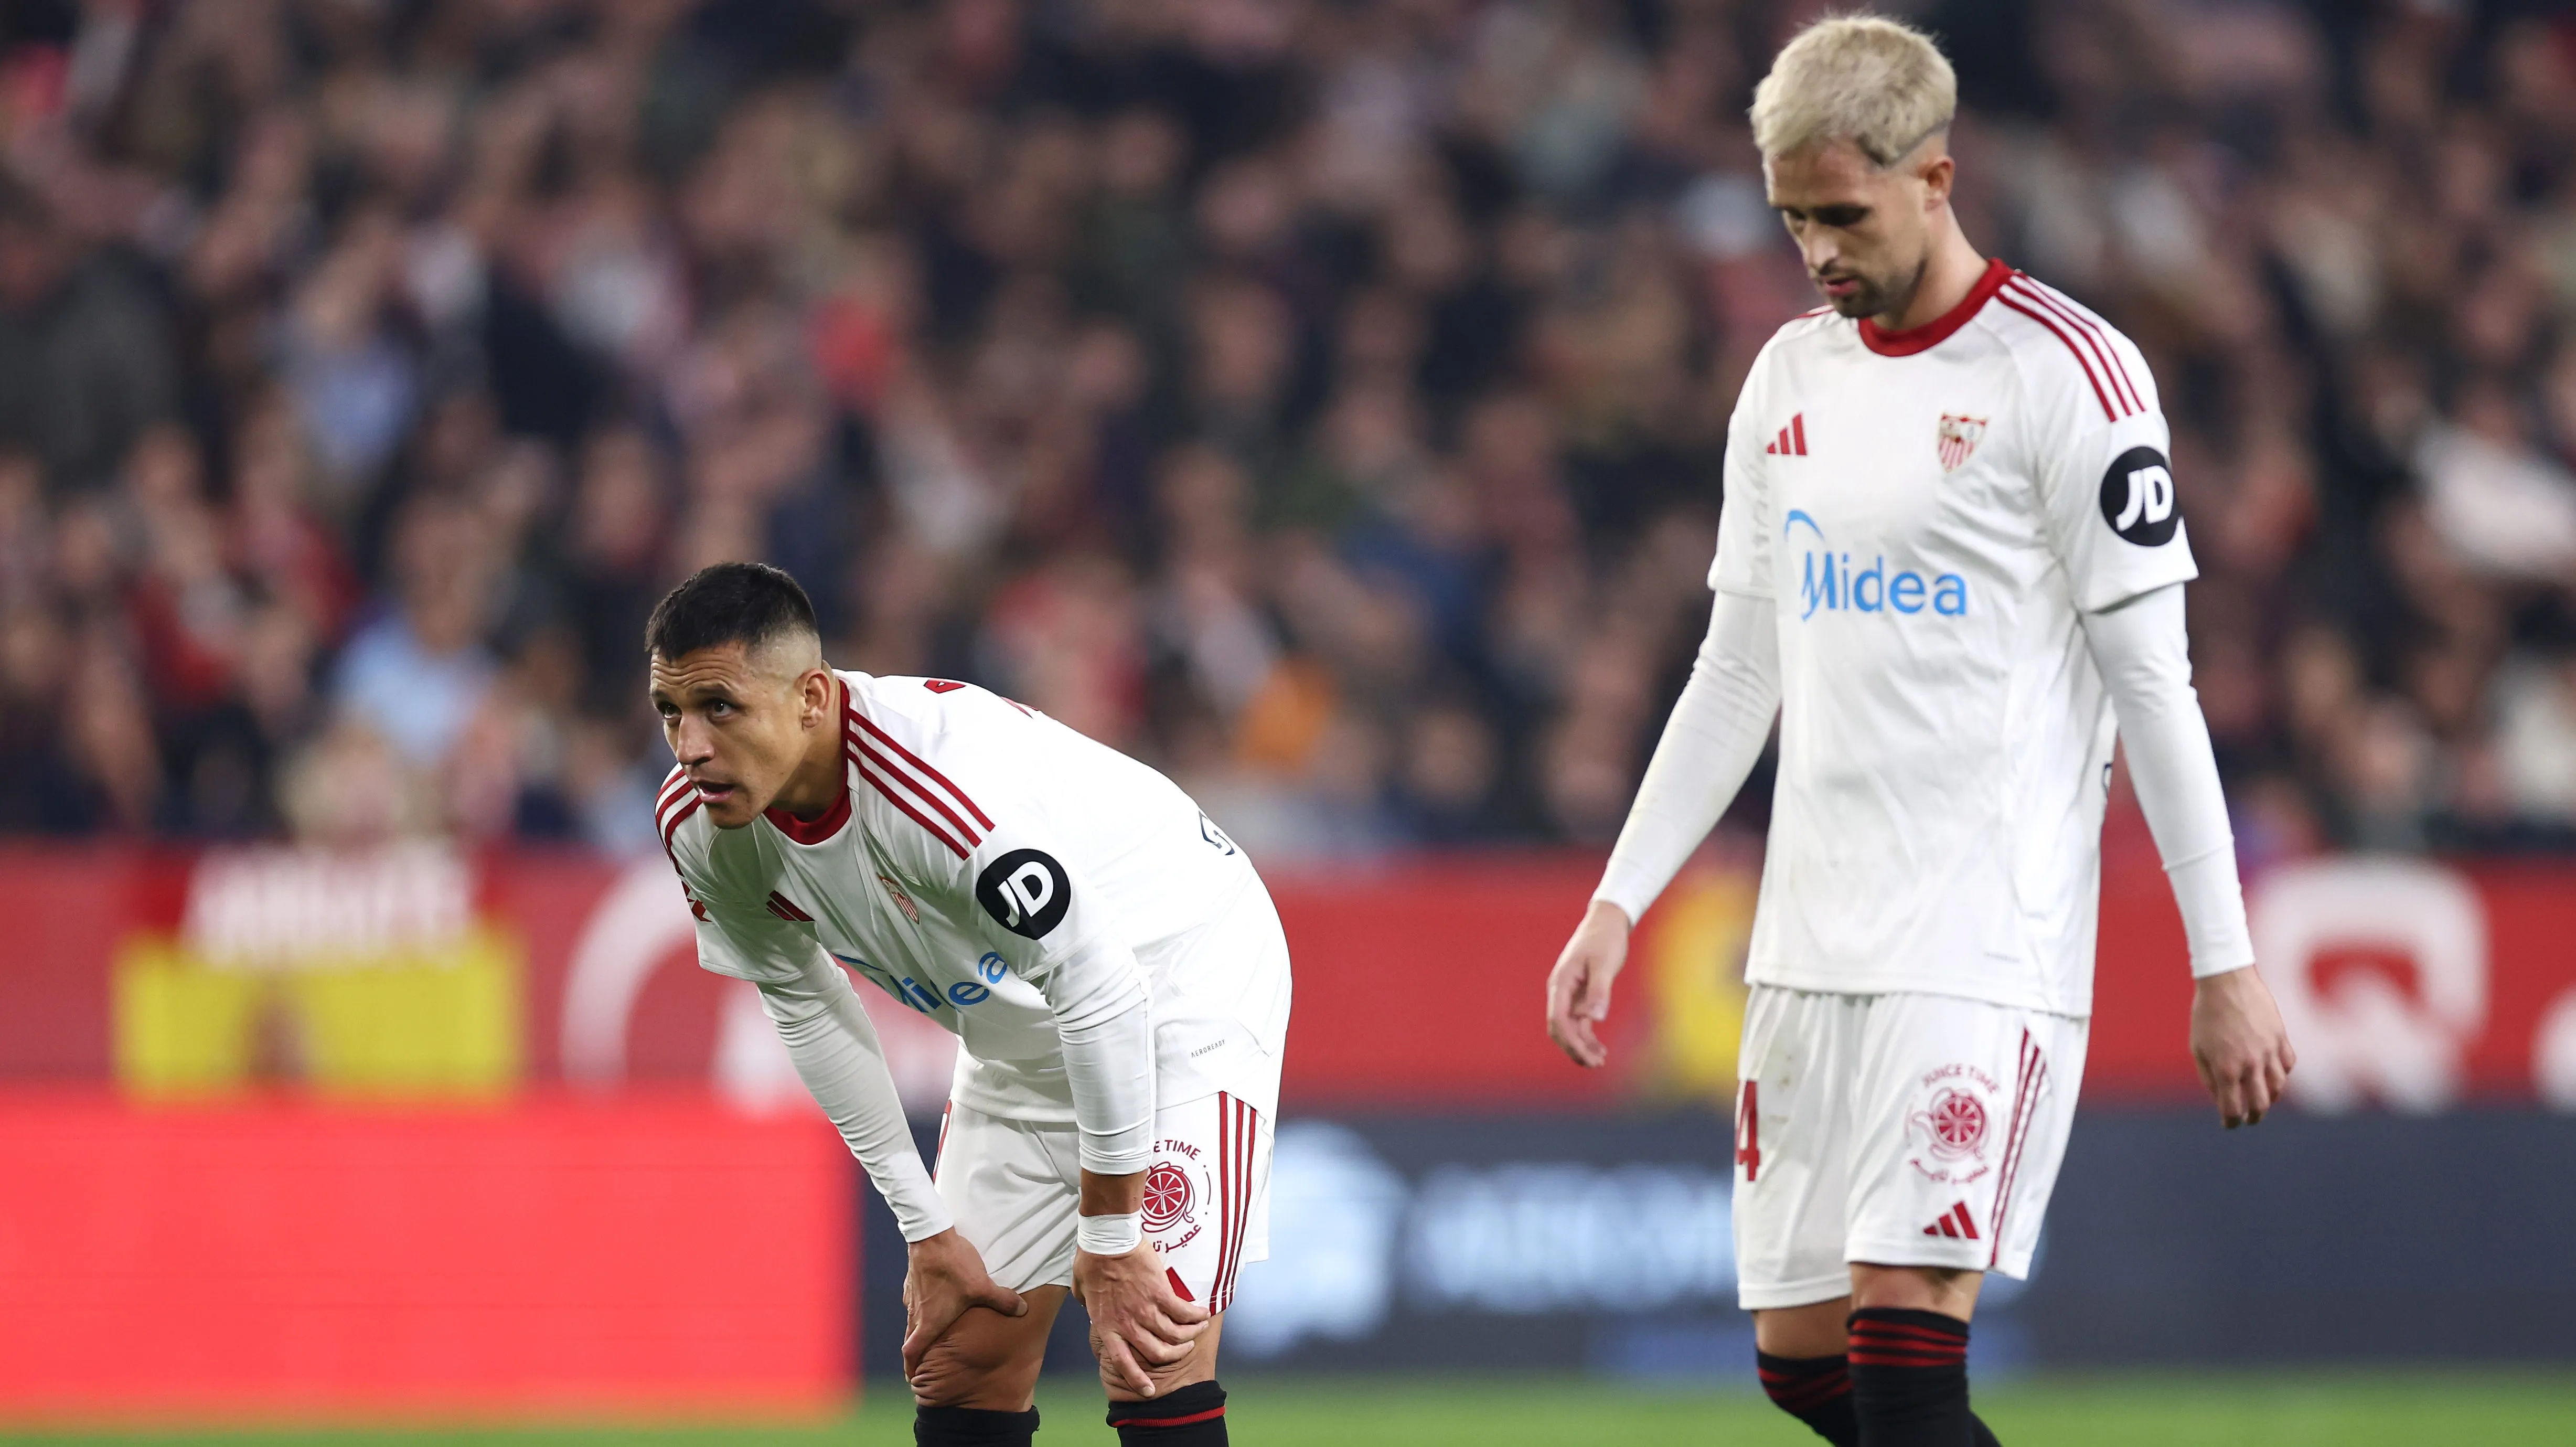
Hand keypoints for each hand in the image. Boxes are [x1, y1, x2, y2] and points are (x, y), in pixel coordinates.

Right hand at [900, 1228, 1026, 1379]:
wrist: (931, 1235)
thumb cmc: (954, 1265)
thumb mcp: (982, 1286)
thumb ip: (1003, 1301)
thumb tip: (1023, 1310)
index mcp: (929, 1322)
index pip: (911, 1352)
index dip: (911, 1367)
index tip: (914, 1378)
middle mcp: (916, 1313)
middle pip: (911, 1339)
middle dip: (917, 1353)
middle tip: (925, 1361)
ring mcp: (911, 1296)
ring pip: (913, 1320)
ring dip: (920, 1329)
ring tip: (934, 1332)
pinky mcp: (912, 1281)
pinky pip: (915, 1302)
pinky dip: (922, 1309)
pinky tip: (936, 1301)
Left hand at [1073, 1240, 1208, 1396]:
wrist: (1108, 1239)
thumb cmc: (1092, 1261)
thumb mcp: (1081, 1291)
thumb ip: (1087, 1306)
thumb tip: (1090, 1309)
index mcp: (1107, 1326)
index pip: (1123, 1362)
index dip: (1137, 1379)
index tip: (1149, 1391)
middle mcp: (1128, 1324)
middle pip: (1157, 1353)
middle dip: (1174, 1355)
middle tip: (1183, 1348)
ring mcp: (1146, 1310)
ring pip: (1174, 1335)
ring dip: (1190, 1336)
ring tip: (1198, 1330)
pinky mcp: (1161, 1293)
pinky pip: (1184, 1312)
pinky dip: (1196, 1317)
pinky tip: (1203, 1314)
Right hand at [1546, 899, 1632, 1066]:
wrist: (1607, 922)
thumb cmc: (1605, 939)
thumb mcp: (1604, 963)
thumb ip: (1600, 990)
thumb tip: (1595, 1019)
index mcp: (1561, 983)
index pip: (1558, 1019)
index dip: (1571, 1041)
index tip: (1588, 1056)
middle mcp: (1561, 992)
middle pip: (1560, 1028)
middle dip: (1574, 1048)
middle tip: (1595, 1064)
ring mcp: (1570, 995)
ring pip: (1569, 1028)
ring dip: (1581, 1046)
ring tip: (1599, 1062)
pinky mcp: (1581, 995)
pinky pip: (1579, 1022)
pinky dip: (1587, 1036)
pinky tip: (1600, 1049)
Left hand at [2190, 964, 2296, 1127]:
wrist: (2227, 981)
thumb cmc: (2206, 1014)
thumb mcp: (2198, 1048)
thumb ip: (2209, 1077)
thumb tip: (2220, 1100)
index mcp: (2226, 1069)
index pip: (2233, 1108)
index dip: (2231, 1122)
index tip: (2229, 1124)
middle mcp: (2250, 1064)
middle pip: (2259, 1104)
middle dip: (2253, 1116)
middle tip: (2249, 1119)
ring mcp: (2269, 1051)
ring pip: (2277, 1087)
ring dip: (2270, 1098)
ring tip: (2262, 1102)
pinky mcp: (2281, 1037)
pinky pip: (2288, 1064)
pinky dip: (2282, 1074)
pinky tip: (2273, 1076)